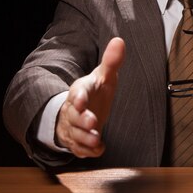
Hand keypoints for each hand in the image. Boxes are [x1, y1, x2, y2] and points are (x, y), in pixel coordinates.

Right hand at [55, 37, 124, 157]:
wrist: (80, 109)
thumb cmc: (94, 91)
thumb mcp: (104, 76)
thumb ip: (111, 61)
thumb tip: (119, 41)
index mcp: (80, 91)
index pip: (77, 93)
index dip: (79, 97)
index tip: (82, 101)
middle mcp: (73, 110)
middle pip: (73, 116)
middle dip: (81, 120)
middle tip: (92, 122)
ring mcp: (73, 126)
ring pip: (74, 134)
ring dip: (85, 138)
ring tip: (96, 139)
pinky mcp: (77, 141)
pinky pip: (79, 149)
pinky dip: (88, 151)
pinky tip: (99, 149)